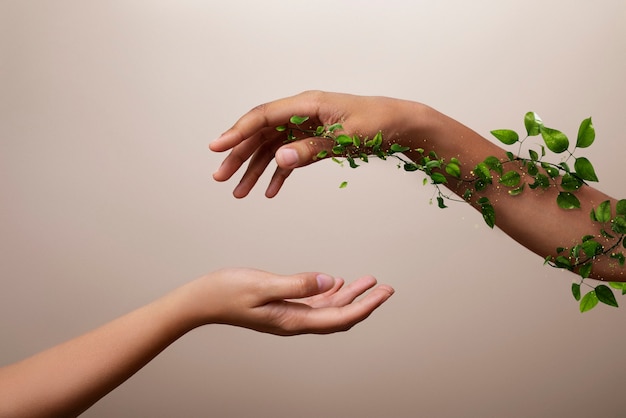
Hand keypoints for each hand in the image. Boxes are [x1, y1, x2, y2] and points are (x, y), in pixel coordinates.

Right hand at [180, 268, 393, 335]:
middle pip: (340, 315)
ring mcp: (288, 315)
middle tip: (386, 288)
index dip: (366, 306)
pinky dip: (330, 292)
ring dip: (350, 295)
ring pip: (329, 309)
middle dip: (365, 302)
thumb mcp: (263, 285)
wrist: (201, 301)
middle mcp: (295, 321)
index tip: (385, 292)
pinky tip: (336, 282)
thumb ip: (298, 284)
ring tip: (369, 281)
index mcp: (293, 320)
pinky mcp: (281, 307)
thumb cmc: (227, 292)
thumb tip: (330, 281)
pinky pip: (314, 303)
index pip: (340, 317)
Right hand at [210, 90, 425, 197]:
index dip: (237, 132)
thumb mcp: (346, 138)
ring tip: (239, 192)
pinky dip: (278, 175)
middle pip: (261, 133)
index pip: (263, 117)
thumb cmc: (378, 123)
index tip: (217, 147)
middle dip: (239, 155)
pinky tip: (269, 191)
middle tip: (221, 177)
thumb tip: (280, 158)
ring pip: (271, 147)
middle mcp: (301, 113)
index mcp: (307, 104)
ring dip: (254, 169)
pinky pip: (289, 157)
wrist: (401, 125)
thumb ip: (312, 149)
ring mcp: (306, 127)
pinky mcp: (313, 140)